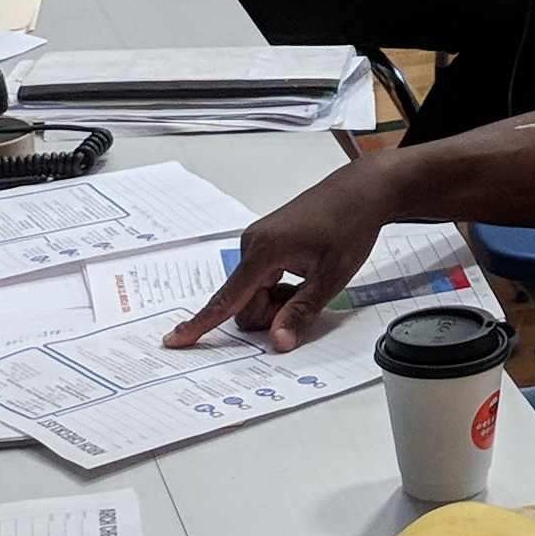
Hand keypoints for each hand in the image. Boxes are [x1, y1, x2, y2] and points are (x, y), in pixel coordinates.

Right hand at [170, 169, 393, 353]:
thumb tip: (278, 342)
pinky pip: (260, 280)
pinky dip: (279, 287)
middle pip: (244, 303)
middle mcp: (252, 245)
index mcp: (263, 251)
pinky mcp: (264, 243)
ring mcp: (257, 243)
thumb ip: (301, 313)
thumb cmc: (348, 225)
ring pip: (253, 294)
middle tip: (306, 298)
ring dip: (277, 300)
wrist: (359, 193)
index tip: (175, 340)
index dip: (201, 324)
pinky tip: (304, 273)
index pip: (227, 299)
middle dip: (271, 312)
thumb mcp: (330, 278)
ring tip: (309, 281)